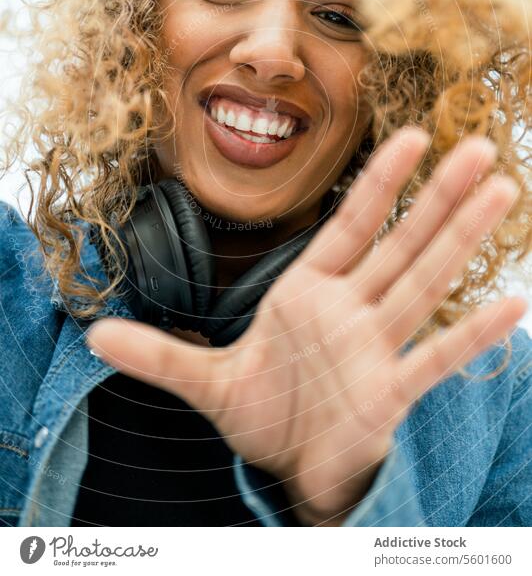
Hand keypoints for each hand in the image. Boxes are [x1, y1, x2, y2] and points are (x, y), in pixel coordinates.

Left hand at [87, 128, 526, 524]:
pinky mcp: (389, 394)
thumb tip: (93, 336)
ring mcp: (374, 349)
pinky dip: (470, 334)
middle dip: (438, 196)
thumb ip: (158, 354)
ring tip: (501, 193)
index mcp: (309, 294)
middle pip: (400, 242)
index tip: (410, 135)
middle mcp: (349, 311)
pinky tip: (511, 303)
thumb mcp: (204, 382)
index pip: (350, 226)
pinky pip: (435, 358)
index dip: (379, 181)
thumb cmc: (262, 413)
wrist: (286, 468)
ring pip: (424, 283)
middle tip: (479, 146)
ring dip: (460, 240)